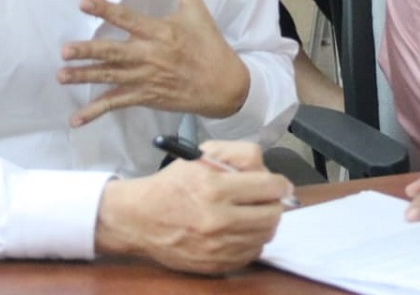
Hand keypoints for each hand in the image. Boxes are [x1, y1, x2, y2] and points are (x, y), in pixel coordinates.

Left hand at [59, 0, 250, 126]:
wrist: (224, 85)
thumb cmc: (210, 46)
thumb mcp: (198, 12)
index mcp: (160, 32)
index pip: (128, 19)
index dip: (106, 10)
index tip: (84, 3)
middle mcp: (150, 56)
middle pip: (114, 53)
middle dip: (88, 52)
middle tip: (65, 51)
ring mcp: (146, 79)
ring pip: (111, 77)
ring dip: (85, 77)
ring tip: (62, 76)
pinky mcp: (145, 97)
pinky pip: (117, 103)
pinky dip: (96, 111)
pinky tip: (76, 119)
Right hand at [95, 140, 290, 273]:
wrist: (139, 219)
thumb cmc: (173, 183)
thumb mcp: (203, 155)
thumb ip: (241, 156)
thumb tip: (271, 175)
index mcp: (214, 188)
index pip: (270, 187)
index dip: (280, 184)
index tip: (279, 184)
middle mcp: (218, 220)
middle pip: (273, 214)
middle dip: (274, 203)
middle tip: (265, 199)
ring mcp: (217, 247)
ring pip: (265, 235)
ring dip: (264, 222)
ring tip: (250, 213)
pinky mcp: (215, 264)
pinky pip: (252, 253)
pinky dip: (251, 241)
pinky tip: (238, 230)